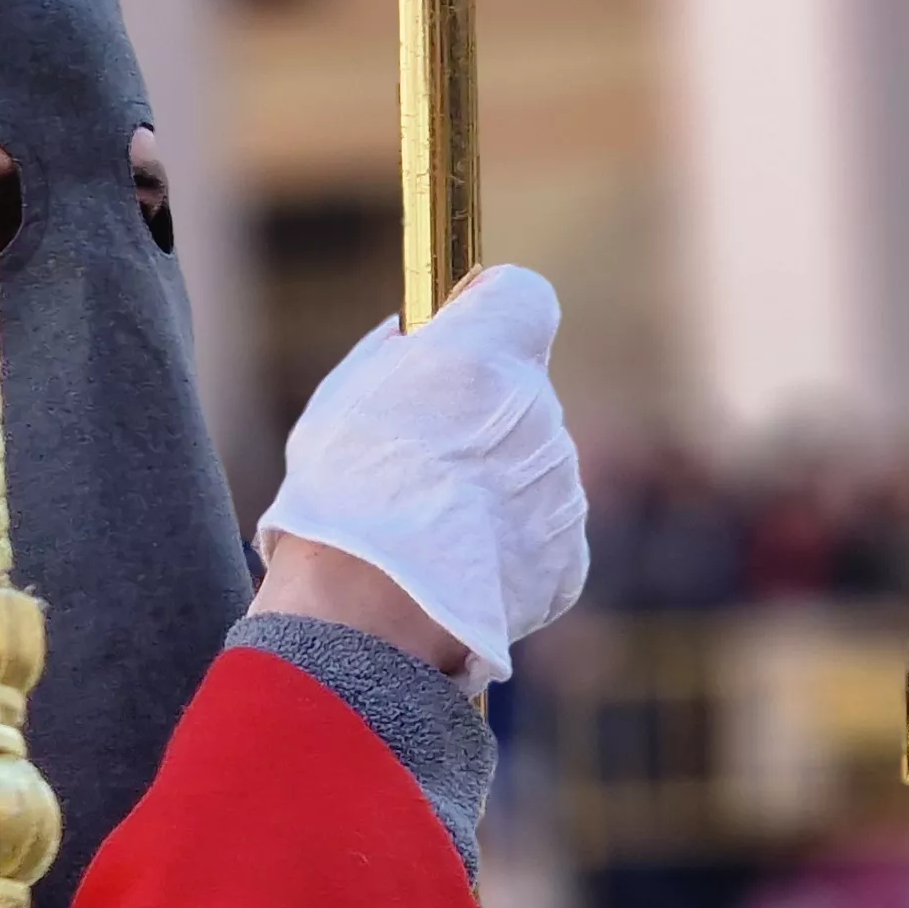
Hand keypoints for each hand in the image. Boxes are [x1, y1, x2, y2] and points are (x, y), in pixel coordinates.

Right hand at [253, 266, 587, 688]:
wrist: (371, 610)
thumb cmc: (343, 495)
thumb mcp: (342, 399)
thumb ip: (393, 356)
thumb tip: (415, 337)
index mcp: (486, 356)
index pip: (524, 298)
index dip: (493, 316)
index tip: (463, 336)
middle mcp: (539, 412)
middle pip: (521, 394)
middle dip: (482, 416)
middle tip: (422, 460)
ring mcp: (560, 486)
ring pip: (530, 467)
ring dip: (492, 486)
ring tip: (429, 527)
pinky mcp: (566, 554)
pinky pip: (539, 532)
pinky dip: (505, 546)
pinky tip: (455, 567)